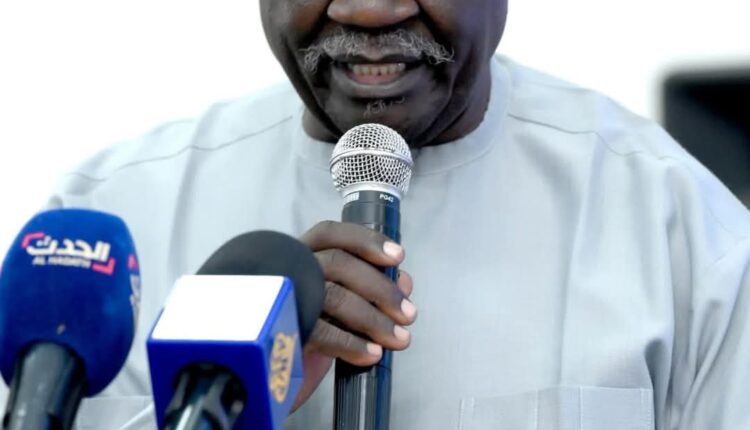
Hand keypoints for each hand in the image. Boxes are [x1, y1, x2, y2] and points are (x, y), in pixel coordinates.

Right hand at [292, 221, 416, 409]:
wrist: (267, 376)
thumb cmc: (306, 334)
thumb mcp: (342, 307)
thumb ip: (371, 289)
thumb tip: (403, 281)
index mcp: (300, 258)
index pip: (331, 234)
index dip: (367, 240)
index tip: (398, 256)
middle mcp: (289, 272)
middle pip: (339, 263)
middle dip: (381, 288)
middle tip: (408, 313)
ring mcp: (281, 299)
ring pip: (334, 295)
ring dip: (374, 319)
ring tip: (397, 338)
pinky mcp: (279, 332)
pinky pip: (322, 332)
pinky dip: (353, 343)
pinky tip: (371, 353)